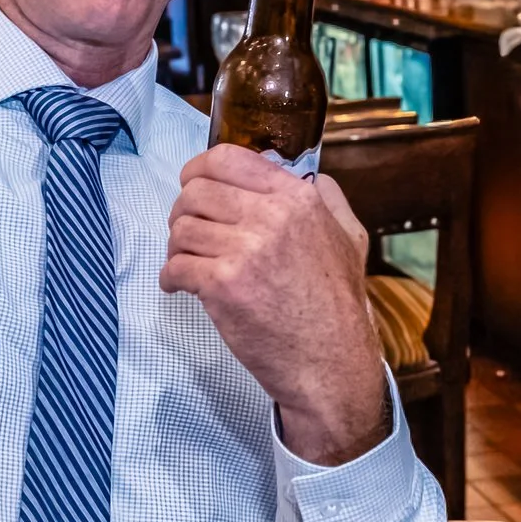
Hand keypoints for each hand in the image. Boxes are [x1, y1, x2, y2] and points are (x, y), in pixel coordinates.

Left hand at [161, 145, 388, 464]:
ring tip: (187, 262)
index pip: (228, 158)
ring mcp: (245, 250)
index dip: (199, 169)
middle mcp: (271, 217)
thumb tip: (303, 172)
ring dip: (176, 246)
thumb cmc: (338, 306)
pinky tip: (181, 286)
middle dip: (183, 210)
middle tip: (188, 231)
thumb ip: (327, 199)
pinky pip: (175, 266)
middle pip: (196, 191)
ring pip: (181, 228)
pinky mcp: (223, 285)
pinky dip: (170, 277)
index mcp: (297, 198)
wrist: (331, 363)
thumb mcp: (350, 238)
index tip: (192, 183)